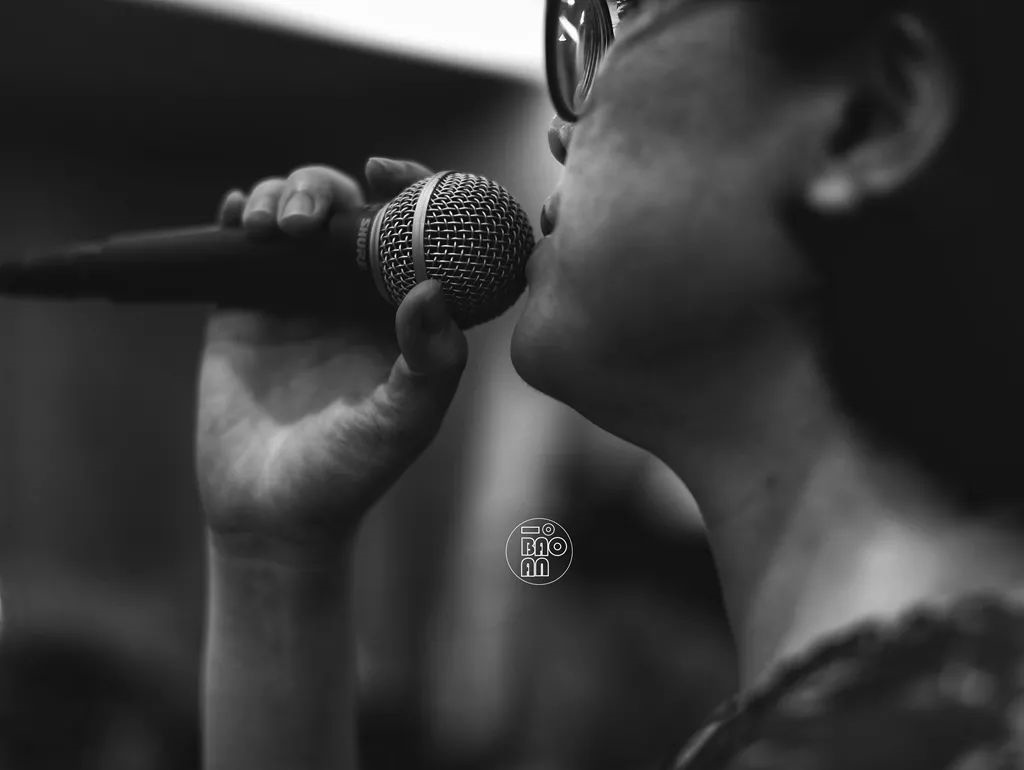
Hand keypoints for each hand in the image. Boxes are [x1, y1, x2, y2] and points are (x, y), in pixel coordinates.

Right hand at [196, 159, 467, 564]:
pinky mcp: (242, 307)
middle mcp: (352, 296)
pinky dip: (235, 216)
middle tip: (306, 218)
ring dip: (280, 197)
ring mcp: (296, 297)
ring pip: (292, 217)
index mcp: (400, 313)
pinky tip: (234, 216)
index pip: (413, 233)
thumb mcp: (404, 422)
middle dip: (325, 192)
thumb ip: (430, 362)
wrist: (271, 512)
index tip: (387, 172)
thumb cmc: (349, 472)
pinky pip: (237, 246)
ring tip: (268, 226)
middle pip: (345, 211)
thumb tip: (433, 289)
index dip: (409, 190)